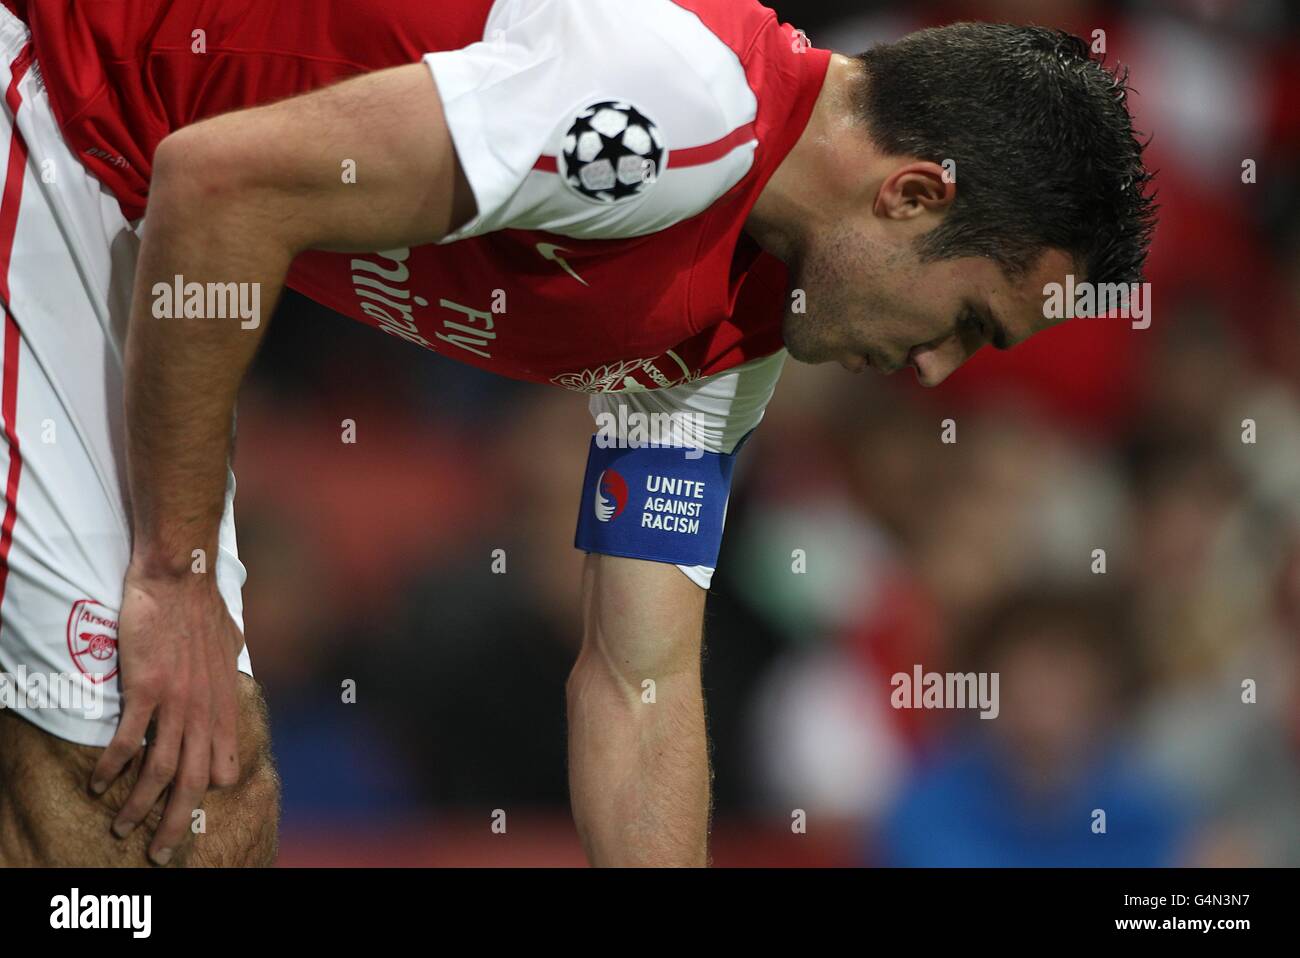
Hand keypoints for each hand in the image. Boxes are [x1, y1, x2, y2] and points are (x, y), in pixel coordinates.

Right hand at [90, 563, 244, 864]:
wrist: (181, 576)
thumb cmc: (202, 606)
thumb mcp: (229, 645)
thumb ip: (224, 671)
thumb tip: (225, 674)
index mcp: (223, 704)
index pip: (222, 766)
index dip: (206, 792)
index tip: (190, 811)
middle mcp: (205, 710)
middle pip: (193, 783)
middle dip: (177, 825)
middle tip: (161, 852)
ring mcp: (177, 701)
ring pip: (160, 772)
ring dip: (138, 807)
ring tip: (122, 826)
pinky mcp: (148, 688)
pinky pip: (129, 741)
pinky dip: (112, 768)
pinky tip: (98, 783)